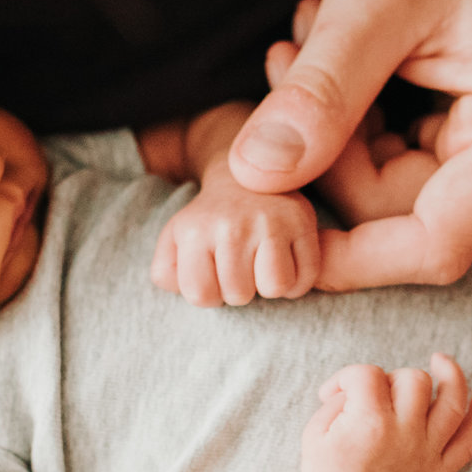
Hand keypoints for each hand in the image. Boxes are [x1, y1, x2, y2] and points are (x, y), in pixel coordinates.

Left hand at [150, 180, 320, 305]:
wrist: (244, 175)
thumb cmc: (209, 220)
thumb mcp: (175, 240)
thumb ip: (166, 271)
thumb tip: (181, 287)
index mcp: (194, 230)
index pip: (201, 296)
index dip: (210, 293)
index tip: (214, 273)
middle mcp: (231, 224)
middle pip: (239, 295)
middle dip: (239, 289)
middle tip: (240, 266)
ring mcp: (270, 220)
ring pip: (275, 287)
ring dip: (269, 286)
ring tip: (262, 266)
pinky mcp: (302, 220)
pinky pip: (306, 277)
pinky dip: (297, 280)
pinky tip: (285, 264)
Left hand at [227, 0, 471, 288]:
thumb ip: (322, 91)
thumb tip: (255, 177)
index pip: (430, 247)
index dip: (339, 254)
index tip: (259, 209)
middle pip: (402, 219)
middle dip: (328, 152)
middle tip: (287, 50)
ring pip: (399, 199)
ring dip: (341, 133)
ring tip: (317, 36)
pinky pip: (414, 177)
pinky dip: (366, 128)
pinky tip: (351, 59)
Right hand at [298, 354, 471, 471]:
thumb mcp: (315, 430)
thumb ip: (340, 398)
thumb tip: (363, 384)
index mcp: (369, 423)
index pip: (368, 374)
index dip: (348, 376)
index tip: (338, 391)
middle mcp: (404, 435)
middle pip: (414, 380)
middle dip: (392, 377)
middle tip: (375, 396)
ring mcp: (425, 454)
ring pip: (451, 401)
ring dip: (452, 375)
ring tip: (442, 361)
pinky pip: (469, 442)